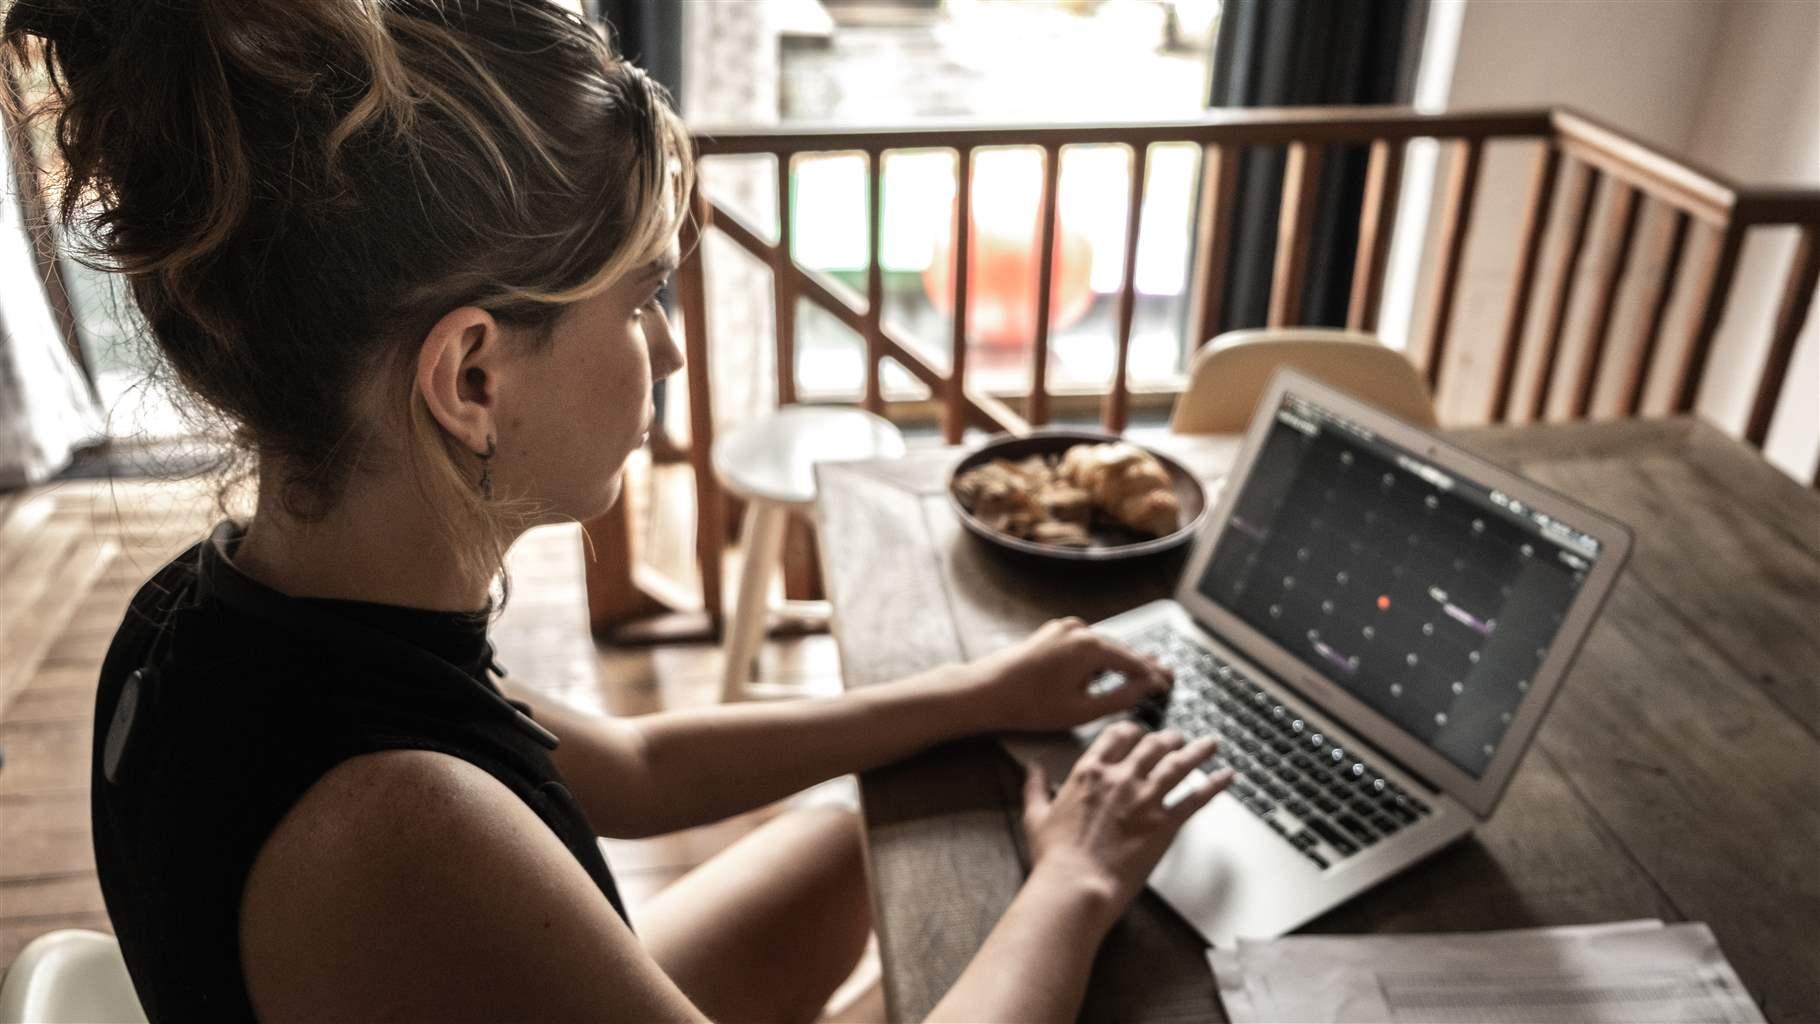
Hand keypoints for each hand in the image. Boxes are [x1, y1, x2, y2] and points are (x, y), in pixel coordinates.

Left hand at [964, 617, 1172, 732]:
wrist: (985, 691)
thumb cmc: (1030, 705)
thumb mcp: (1082, 710)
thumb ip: (1119, 698)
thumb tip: (1143, 689)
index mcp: (1090, 647)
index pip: (1133, 661)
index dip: (1152, 675)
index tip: (1168, 683)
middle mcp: (1080, 630)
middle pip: (1119, 649)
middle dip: (1141, 664)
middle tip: (1165, 674)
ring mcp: (1064, 628)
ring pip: (1102, 646)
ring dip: (1120, 660)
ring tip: (1142, 671)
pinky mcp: (1051, 633)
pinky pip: (1084, 644)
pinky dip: (1098, 657)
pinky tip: (1107, 668)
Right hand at [1021, 723, 1231, 927]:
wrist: (1076, 886)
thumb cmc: (1054, 857)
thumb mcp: (1035, 816)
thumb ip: (1035, 788)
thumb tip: (1032, 769)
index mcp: (1089, 772)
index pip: (1117, 736)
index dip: (1132, 731)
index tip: (1140, 733)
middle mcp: (1121, 777)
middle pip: (1153, 745)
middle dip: (1168, 738)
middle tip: (1178, 738)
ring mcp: (1146, 799)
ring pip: (1179, 764)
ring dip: (1197, 751)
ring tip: (1210, 743)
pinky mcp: (1165, 823)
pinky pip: (1197, 798)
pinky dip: (1215, 784)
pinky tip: (1227, 775)